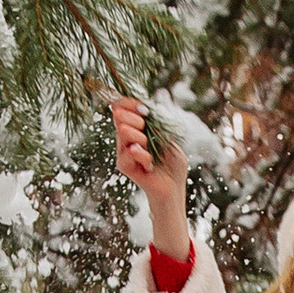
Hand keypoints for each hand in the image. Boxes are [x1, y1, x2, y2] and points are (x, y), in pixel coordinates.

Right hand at [110, 94, 191, 259]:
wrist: (173, 189)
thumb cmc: (173, 166)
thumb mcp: (169, 139)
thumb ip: (156, 124)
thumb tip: (143, 107)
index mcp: (137, 129)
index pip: (124, 108)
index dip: (129, 103)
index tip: (143, 107)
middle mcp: (126, 139)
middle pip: (120, 116)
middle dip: (136, 119)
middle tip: (147, 132)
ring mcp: (123, 152)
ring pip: (123, 130)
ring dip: (141, 137)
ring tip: (149, 150)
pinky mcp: (123, 165)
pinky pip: (129, 152)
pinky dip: (143, 155)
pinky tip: (150, 164)